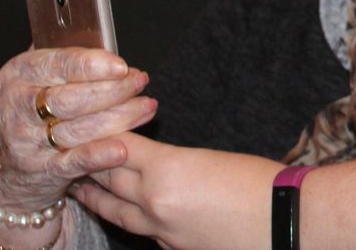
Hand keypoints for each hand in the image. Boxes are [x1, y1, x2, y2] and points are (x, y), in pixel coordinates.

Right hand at [0, 47, 156, 215]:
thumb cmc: (24, 110)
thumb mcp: (30, 77)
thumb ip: (61, 59)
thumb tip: (103, 40)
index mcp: (18, 74)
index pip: (59, 65)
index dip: (94, 65)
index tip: (122, 65)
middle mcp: (19, 107)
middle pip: (74, 98)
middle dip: (114, 90)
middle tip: (140, 82)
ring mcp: (28, 141)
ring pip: (81, 129)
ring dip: (120, 118)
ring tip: (146, 107)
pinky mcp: (41, 170)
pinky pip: (74, 161)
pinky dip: (99, 155)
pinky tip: (123, 148)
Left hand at [72, 132, 281, 249]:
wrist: (287, 222)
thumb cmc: (261, 183)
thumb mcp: (212, 158)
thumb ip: (173, 160)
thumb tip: (154, 163)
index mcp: (166, 171)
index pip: (117, 147)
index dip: (99, 134)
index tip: (85, 124)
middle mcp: (154, 203)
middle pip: (107, 178)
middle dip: (87, 162)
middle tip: (68, 149)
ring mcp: (161, 232)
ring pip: (115, 211)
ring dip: (94, 195)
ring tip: (78, 184)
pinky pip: (140, 231)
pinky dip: (126, 217)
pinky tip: (124, 211)